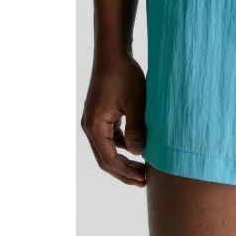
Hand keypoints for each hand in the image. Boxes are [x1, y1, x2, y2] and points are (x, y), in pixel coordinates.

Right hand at [81, 50, 146, 186]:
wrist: (113, 54)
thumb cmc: (124, 76)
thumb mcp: (135, 103)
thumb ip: (136, 129)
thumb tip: (139, 154)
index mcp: (95, 126)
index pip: (108, 159)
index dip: (126, 172)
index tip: (144, 180)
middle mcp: (91, 126)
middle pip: (105, 158)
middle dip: (124, 172)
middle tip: (144, 181)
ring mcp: (95, 120)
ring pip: (108, 148)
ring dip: (124, 160)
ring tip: (143, 169)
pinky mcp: (101, 114)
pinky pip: (110, 137)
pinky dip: (123, 146)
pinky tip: (138, 148)